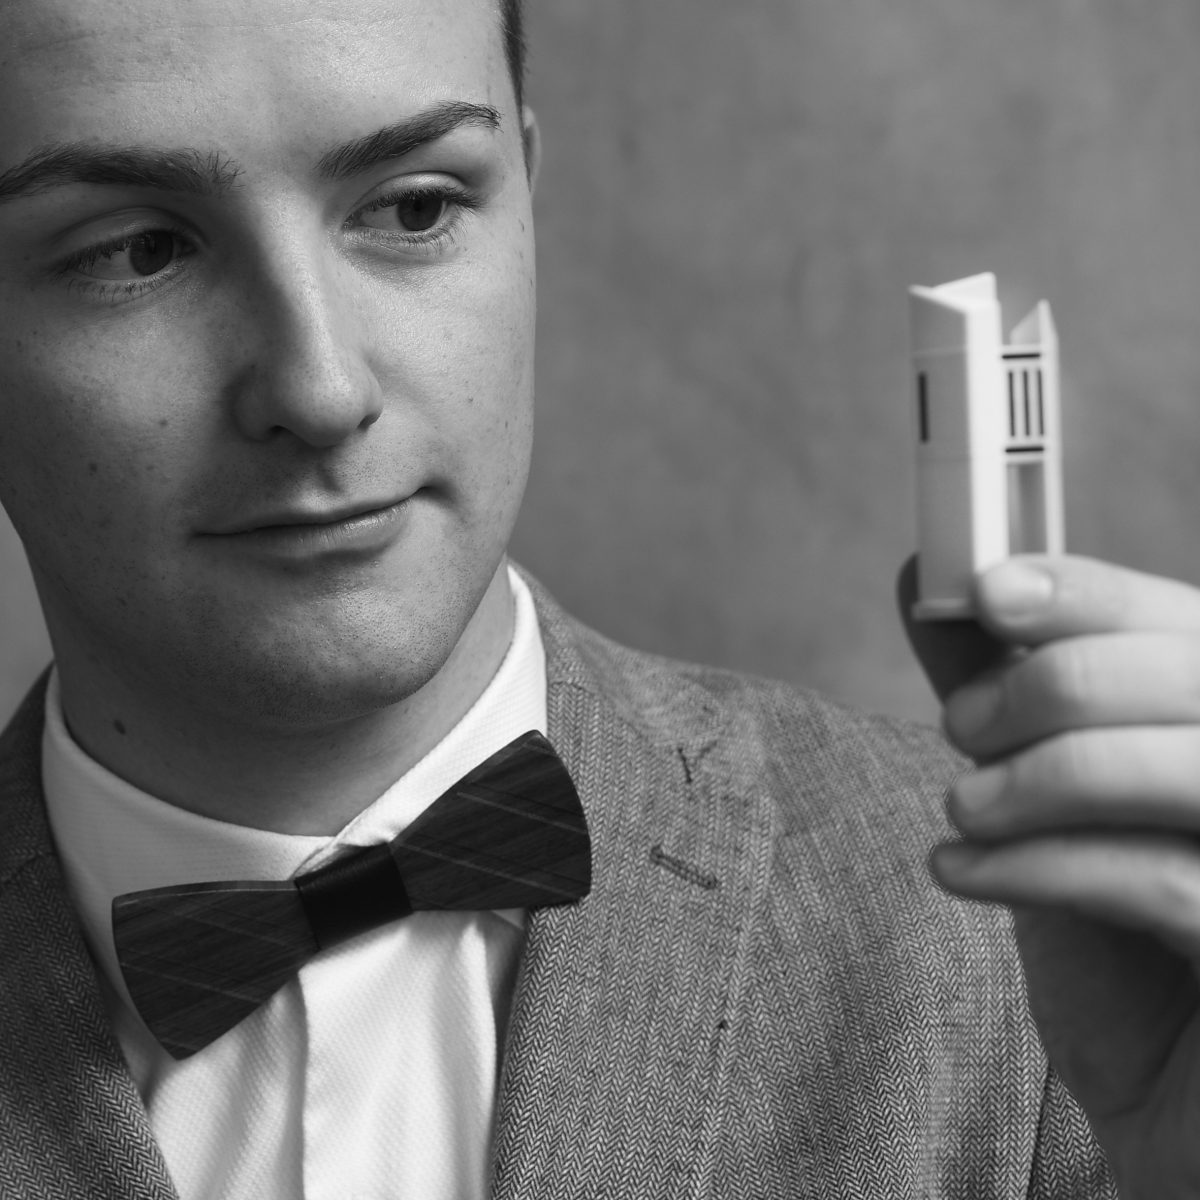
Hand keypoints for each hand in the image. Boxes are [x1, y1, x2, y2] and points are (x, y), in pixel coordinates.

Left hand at [900, 554, 1199, 1198]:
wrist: (1174, 1101)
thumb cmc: (1120, 941)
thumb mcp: (1052, 793)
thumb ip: (1002, 683)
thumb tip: (924, 578)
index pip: (1183, 618)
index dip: (1087, 591)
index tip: (987, 590)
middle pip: (1176, 673)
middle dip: (1038, 690)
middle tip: (959, 730)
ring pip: (1170, 766)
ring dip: (1032, 778)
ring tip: (961, 808)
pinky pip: (1159, 883)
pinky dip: (1034, 866)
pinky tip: (958, 869)